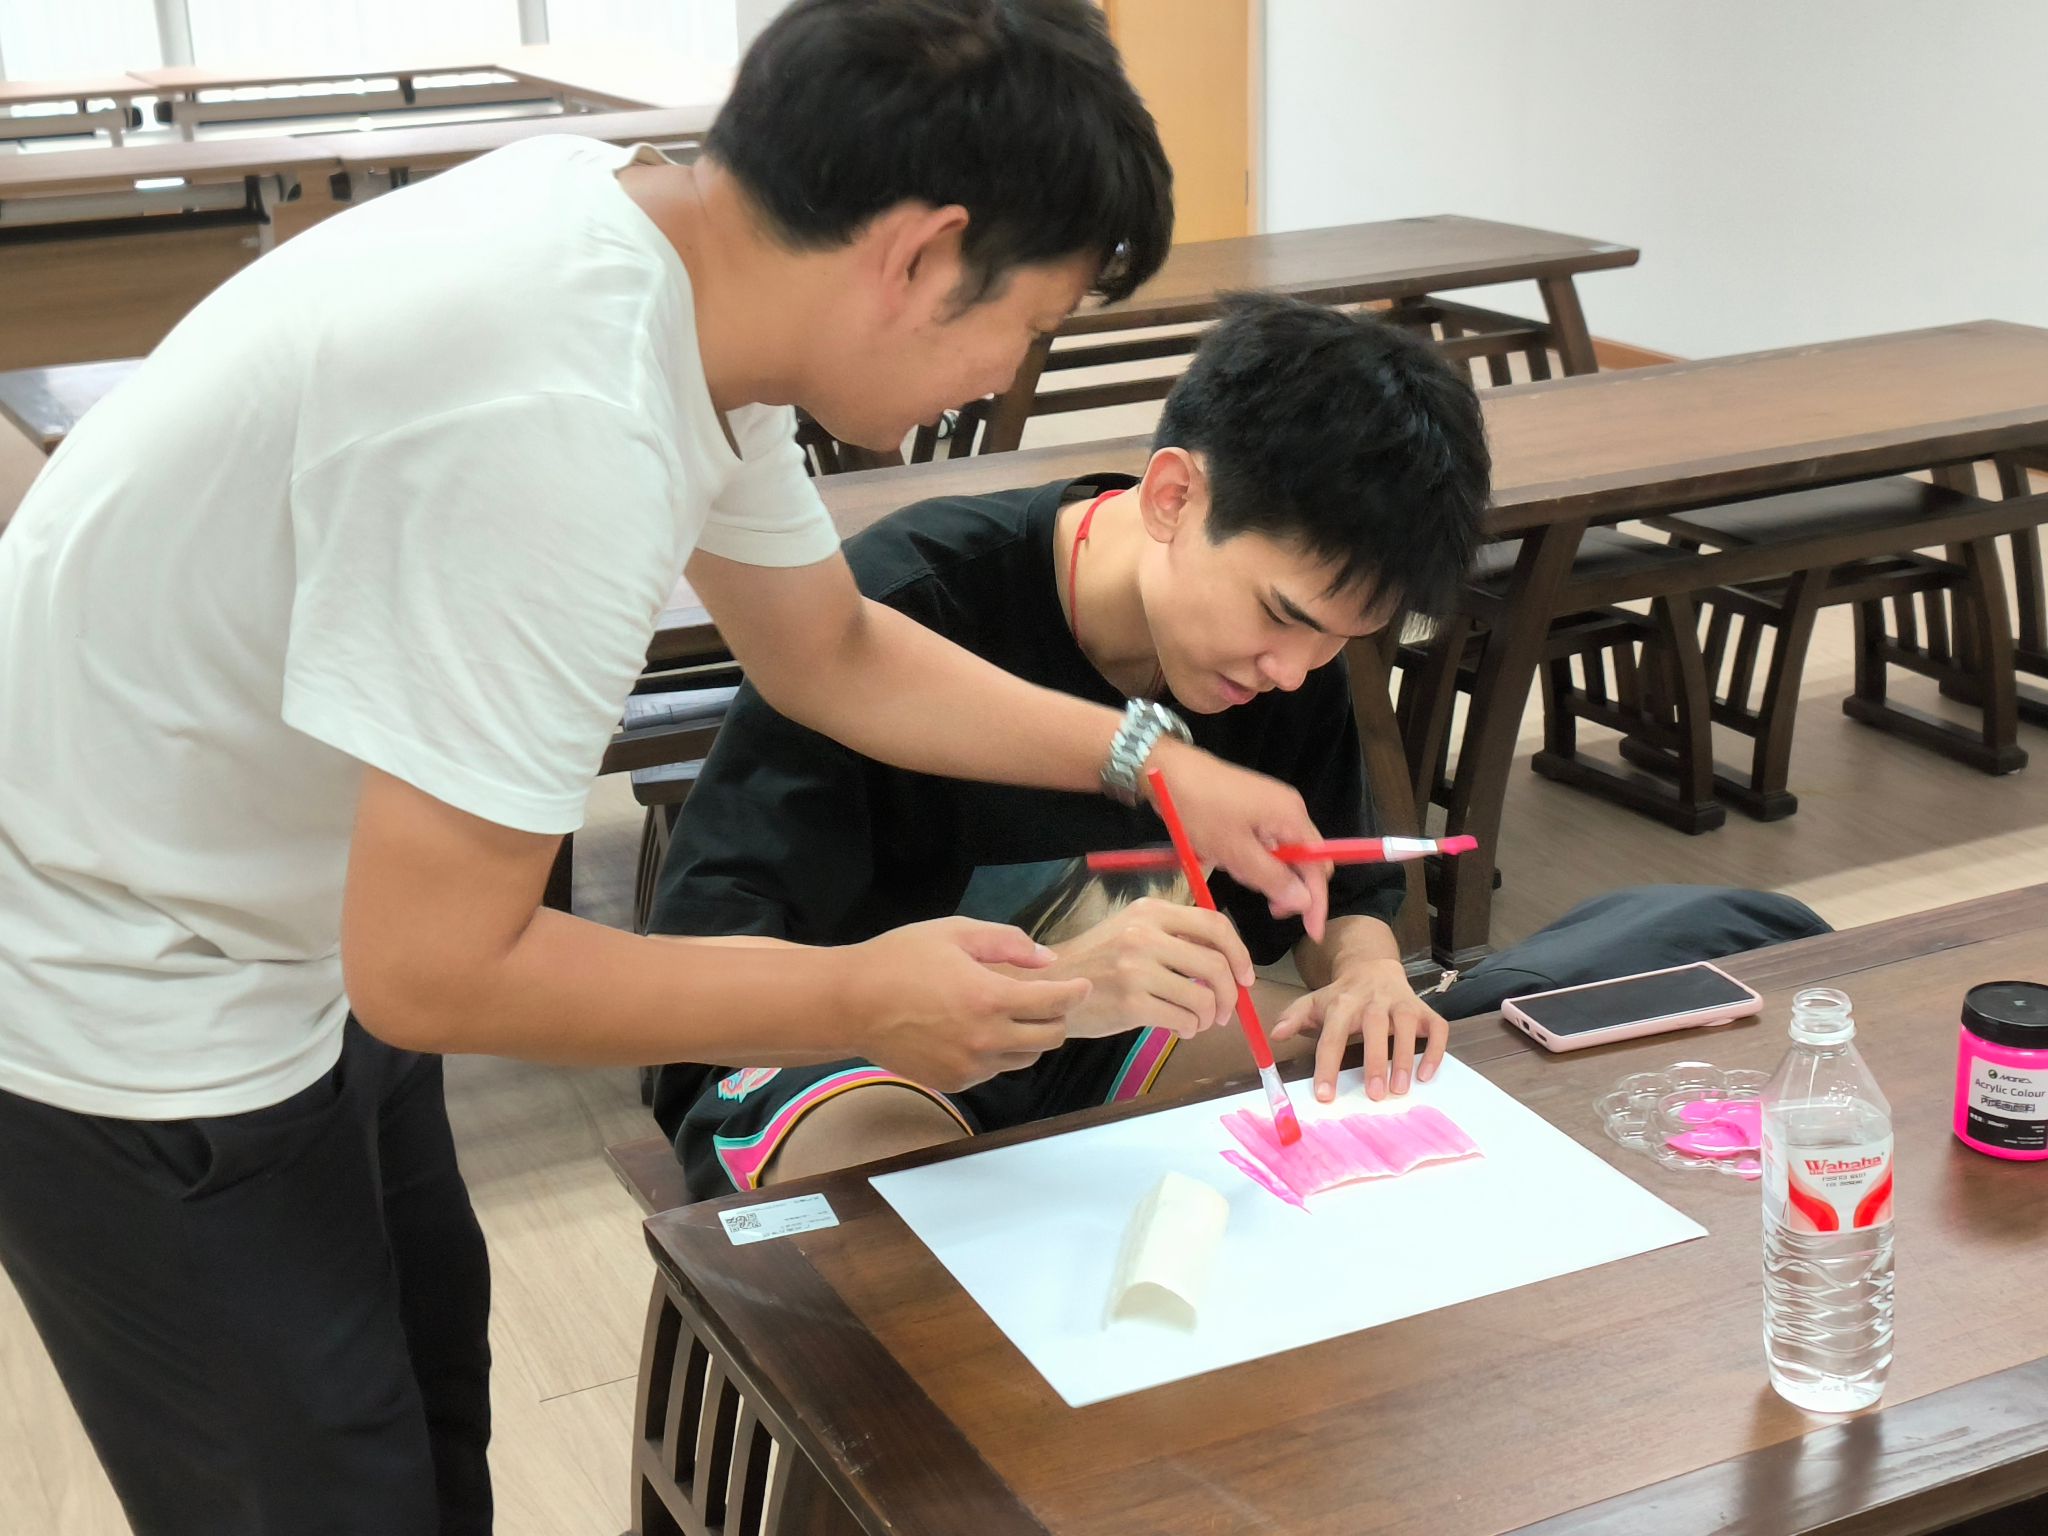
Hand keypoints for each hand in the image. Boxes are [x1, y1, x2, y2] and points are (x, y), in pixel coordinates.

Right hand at [846, 918, 1091, 1091]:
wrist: (850, 1004)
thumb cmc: (900, 960)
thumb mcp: (954, 932)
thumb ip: (1007, 943)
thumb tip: (1047, 960)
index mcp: (989, 999)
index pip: (1055, 1004)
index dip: (1075, 993)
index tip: (1081, 986)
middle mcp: (986, 1040)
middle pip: (1049, 1038)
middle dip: (1056, 1017)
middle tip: (1047, 999)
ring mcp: (970, 1067)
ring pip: (1024, 1059)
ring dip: (1029, 1038)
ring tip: (1010, 1015)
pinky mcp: (954, 1083)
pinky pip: (994, 1070)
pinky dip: (998, 1053)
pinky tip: (979, 1031)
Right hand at [1038, 898, 1254, 1039]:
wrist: (1049, 985)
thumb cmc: (1096, 962)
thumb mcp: (1132, 932)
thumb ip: (1174, 938)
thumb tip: (1227, 963)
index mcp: (1151, 912)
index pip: (1214, 924)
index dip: (1239, 953)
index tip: (1245, 977)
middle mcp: (1145, 935)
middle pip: (1215, 965)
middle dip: (1231, 994)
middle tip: (1227, 1011)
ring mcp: (1137, 969)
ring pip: (1203, 998)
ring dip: (1210, 1017)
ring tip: (1198, 1022)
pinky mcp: (1130, 1003)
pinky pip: (1183, 1020)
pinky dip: (1190, 1029)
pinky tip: (1179, 1028)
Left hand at [1144, 738, 1330, 940]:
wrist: (1167, 770)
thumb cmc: (1200, 810)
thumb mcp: (1235, 851)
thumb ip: (1272, 878)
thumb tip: (1305, 901)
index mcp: (1291, 817)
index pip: (1319, 867)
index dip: (1317, 901)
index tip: (1312, 932)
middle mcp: (1288, 810)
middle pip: (1304, 861)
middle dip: (1288, 886)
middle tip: (1266, 906)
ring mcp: (1270, 807)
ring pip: (1280, 854)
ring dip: (1263, 872)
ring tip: (1231, 869)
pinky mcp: (1252, 808)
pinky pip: (1263, 842)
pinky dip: (1250, 858)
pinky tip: (1226, 858)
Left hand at [1270, 959, 1445, 1103]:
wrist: (1372, 967)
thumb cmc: (1342, 996)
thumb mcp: (1315, 1003)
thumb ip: (1294, 1018)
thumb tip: (1274, 1034)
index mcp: (1343, 1002)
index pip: (1333, 1034)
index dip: (1328, 1064)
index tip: (1325, 1095)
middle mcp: (1374, 1000)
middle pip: (1375, 1027)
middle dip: (1375, 1061)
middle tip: (1374, 1095)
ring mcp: (1401, 1003)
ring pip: (1407, 1026)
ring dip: (1405, 1057)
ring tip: (1401, 1089)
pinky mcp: (1424, 1009)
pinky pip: (1436, 1028)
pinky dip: (1435, 1050)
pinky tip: (1426, 1075)